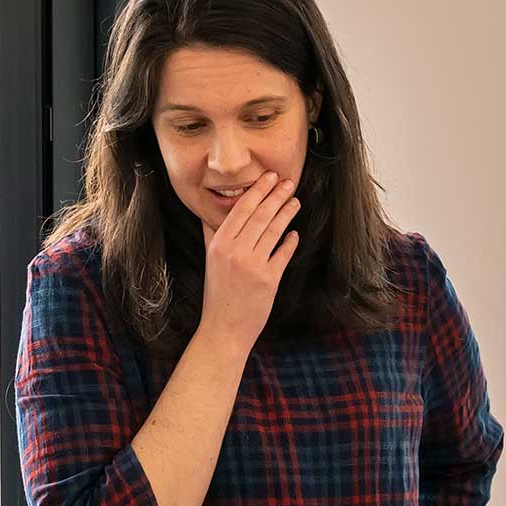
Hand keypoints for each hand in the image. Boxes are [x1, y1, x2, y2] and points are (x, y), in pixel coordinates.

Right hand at [195, 171, 301, 356]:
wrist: (224, 329)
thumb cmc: (217, 294)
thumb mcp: (210, 260)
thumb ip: (212, 235)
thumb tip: (213, 213)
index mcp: (219, 243)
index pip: (242, 208)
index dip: (258, 190)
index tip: (270, 176)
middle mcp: (235, 251)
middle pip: (261, 214)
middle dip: (277, 195)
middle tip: (288, 181)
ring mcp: (253, 265)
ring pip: (274, 230)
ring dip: (287, 212)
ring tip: (295, 201)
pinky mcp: (269, 280)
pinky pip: (283, 253)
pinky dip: (290, 241)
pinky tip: (294, 233)